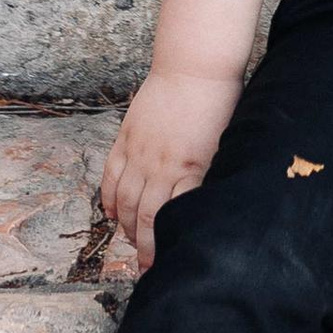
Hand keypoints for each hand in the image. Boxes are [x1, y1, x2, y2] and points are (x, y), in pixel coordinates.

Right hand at [100, 64, 239, 271]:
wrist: (195, 66)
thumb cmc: (218, 104)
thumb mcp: (222, 146)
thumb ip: (207, 177)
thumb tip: (204, 207)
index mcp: (191, 168)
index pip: (171, 218)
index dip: (164, 246)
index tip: (166, 265)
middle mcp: (161, 165)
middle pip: (144, 216)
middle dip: (144, 246)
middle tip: (146, 266)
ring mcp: (140, 152)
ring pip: (125, 200)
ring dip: (126, 226)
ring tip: (131, 243)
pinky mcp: (126, 138)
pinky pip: (111, 176)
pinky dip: (110, 199)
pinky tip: (113, 214)